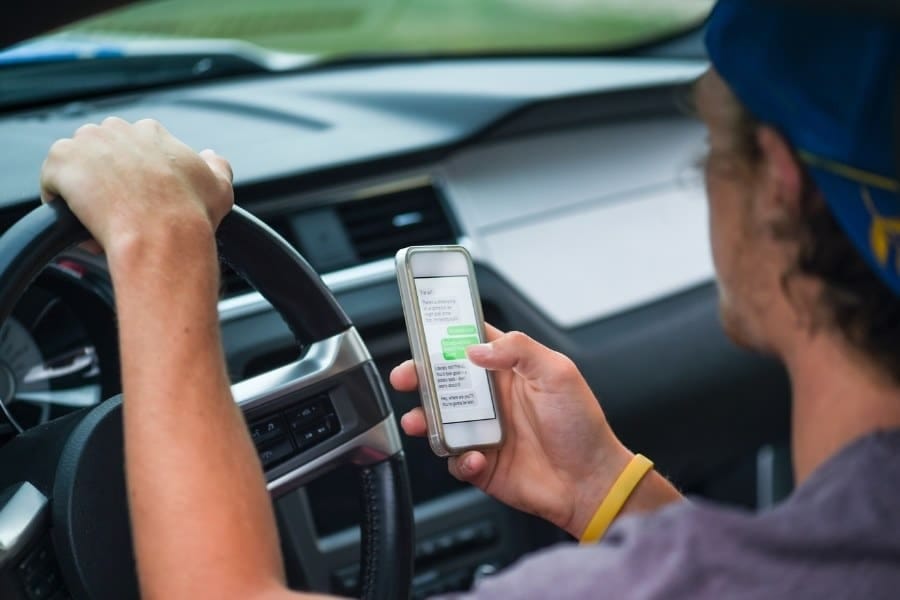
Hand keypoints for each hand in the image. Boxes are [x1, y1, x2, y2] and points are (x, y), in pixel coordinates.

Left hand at [39, 117, 232, 267]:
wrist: (163, 235)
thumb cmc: (192, 216)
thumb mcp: (220, 186)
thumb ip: (216, 164)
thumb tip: (210, 157)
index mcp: (152, 132)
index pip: (134, 148)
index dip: (136, 178)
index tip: (140, 202)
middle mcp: (118, 129)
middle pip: (102, 153)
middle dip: (106, 180)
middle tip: (120, 214)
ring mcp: (86, 142)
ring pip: (76, 167)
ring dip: (83, 192)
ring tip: (100, 223)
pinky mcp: (60, 161)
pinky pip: (52, 182)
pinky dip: (61, 203)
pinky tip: (80, 222)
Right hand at [391, 325, 633, 537]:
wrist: (590, 482)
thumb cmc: (582, 426)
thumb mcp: (558, 373)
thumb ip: (518, 349)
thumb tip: (476, 349)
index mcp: (509, 371)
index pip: (470, 343)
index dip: (445, 336)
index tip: (423, 331)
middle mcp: (491, 399)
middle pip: (443, 381)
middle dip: (419, 376)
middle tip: (406, 376)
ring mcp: (483, 431)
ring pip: (439, 421)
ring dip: (424, 419)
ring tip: (420, 421)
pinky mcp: (481, 464)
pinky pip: (455, 460)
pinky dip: (459, 459)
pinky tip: (475, 457)